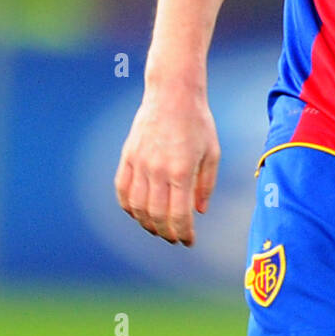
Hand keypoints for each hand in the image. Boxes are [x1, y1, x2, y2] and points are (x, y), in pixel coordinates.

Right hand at [114, 92, 219, 245]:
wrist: (172, 93)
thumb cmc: (198, 122)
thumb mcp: (212, 152)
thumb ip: (205, 185)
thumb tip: (199, 212)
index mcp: (182, 170)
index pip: (179, 215)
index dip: (183, 234)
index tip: (189, 242)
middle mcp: (158, 170)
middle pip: (157, 216)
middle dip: (166, 233)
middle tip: (174, 238)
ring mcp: (140, 163)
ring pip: (137, 208)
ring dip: (147, 224)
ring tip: (158, 228)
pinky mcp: (128, 156)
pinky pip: (122, 190)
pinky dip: (129, 207)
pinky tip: (139, 213)